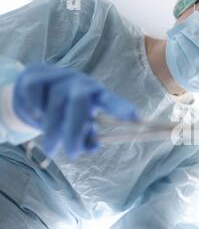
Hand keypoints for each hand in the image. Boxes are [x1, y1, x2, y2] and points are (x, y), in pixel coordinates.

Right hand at [13, 63, 136, 157]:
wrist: (32, 92)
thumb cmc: (65, 113)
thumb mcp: (79, 126)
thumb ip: (87, 138)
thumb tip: (94, 147)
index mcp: (97, 94)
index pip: (111, 100)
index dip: (122, 108)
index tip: (136, 118)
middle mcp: (80, 82)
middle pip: (79, 101)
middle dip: (75, 129)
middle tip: (71, 154)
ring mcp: (58, 76)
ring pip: (55, 100)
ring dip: (52, 128)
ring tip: (51, 149)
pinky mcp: (36, 74)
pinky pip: (35, 91)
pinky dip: (35, 106)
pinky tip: (35, 117)